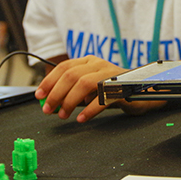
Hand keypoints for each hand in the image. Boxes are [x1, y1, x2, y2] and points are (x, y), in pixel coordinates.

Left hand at [35, 55, 166, 121]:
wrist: (141, 90)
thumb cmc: (112, 89)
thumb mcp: (89, 87)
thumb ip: (72, 92)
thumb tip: (50, 101)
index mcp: (89, 61)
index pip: (64, 67)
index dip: (49, 81)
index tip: (39, 95)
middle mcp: (99, 64)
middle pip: (72, 75)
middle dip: (56, 93)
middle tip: (48, 109)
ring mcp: (110, 74)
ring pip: (84, 84)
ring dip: (70, 101)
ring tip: (64, 115)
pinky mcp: (121, 88)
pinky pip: (101, 98)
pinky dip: (88, 110)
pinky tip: (81, 118)